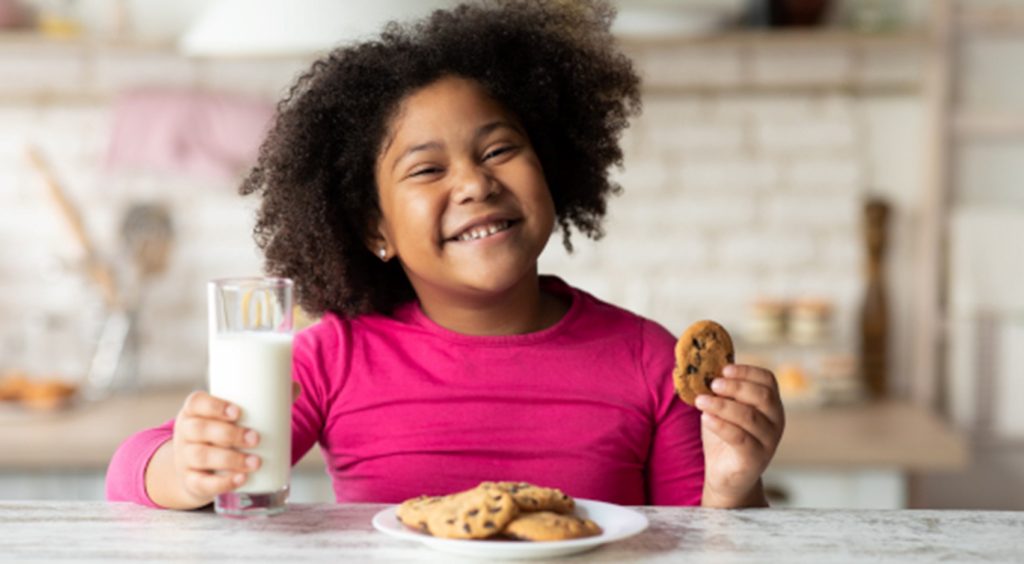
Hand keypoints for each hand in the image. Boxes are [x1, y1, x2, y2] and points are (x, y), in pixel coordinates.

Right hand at [171, 383, 300, 504]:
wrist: (195, 469)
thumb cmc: (220, 435)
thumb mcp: (231, 419)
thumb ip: (262, 404)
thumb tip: (296, 387)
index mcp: (194, 412)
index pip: (196, 403)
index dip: (214, 406)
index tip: (237, 412)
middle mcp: (185, 433)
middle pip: (199, 429)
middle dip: (229, 434)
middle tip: (256, 438)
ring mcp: (185, 459)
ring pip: (201, 456)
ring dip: (230, 459)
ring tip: (255, 462)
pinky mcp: (190, 482)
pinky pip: (201, 483)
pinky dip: (221, 483)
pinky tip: (240, 480)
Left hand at [696, 364, 784, 507]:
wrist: (724, 475)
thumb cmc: (725, 436)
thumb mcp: (724, 409)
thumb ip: (722, 391)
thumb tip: (706, 366)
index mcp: (771, 404)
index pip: (768, 380)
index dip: (747, 371)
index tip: (724, 369)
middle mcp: (776, 421)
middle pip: (762, 396)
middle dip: (736, 386)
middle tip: (713, 384)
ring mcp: (768, 441)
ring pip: (749, 416)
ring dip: (722, 405)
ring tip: (700, 400)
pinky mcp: (755, 459)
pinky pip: (739, 437)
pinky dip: (721, 425)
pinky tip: (705, 417)